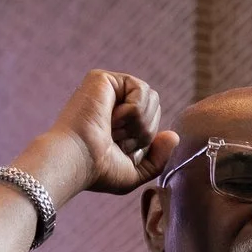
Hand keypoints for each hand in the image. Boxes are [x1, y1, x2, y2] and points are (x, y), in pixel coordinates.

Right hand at [26, 70, 179, 197]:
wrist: (77, 161)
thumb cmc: (98, 171)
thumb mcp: (135, 172)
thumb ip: (158, 159)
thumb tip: (174, 135)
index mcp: (118, 120)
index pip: (152, 121)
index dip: (145, 139)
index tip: (121, 149)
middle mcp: (112, 102)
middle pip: (155, 106)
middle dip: (143, 131)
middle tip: (117, 140)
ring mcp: (107, 89)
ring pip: (151, 97)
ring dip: (139, 122)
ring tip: (114, 130)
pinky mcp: (103, 79)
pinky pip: (141, 89)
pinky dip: (133, 111)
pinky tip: (112, 119)